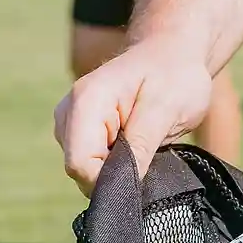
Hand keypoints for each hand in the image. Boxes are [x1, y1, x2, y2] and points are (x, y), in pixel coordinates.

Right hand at [54, 37, 215, 193]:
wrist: (170, 56)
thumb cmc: (174, 76)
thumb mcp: (166, 109)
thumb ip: (140, 146)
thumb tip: (122, 187)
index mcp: (86, 101)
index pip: (80, 164)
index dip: (111, 180)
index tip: (143, 170)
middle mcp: (68, 113)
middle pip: (79, 170)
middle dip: (114, 174)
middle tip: (148, 151)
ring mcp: (69, 124)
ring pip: (84, 171)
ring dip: (116, 169)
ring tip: (142, 143)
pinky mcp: (78, 134)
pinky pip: (90, 165)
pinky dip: (113, 165)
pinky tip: (134, 146)